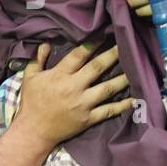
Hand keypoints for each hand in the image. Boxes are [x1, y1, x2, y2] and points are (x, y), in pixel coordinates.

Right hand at [16, 41, 132, 147]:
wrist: (34, 131)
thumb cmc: (31, 103)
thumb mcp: (30, 78)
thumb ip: (37, 59)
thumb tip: (46, 43)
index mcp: (60, 75)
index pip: (79, 55)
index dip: (92, 43)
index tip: (104, 34)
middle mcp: (74, 87)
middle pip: (98, 68)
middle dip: (112, 55)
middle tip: (126, 44)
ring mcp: (83, 104)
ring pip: (108, 88)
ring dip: (123, 78)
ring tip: (136, 69)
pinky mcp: (89, 118)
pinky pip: (108, 110)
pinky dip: (122, 105)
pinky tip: (134, 99)